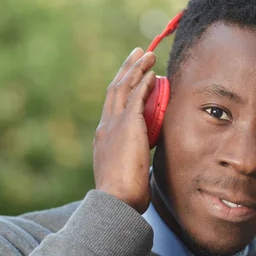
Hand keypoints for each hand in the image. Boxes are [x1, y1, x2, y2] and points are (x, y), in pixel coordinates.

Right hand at [93, 48, 155, 212]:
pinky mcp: (128, 126)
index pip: (113, 107)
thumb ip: (134, 161)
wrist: (116, 201)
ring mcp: (114, 125)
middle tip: (137, 55)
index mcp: (104, 138)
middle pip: (115, 90)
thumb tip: (144, 163)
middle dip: (126, 70)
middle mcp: (106, 127)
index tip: (131, 78)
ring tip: (147, 54)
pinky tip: (152, 73)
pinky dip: (143, 83)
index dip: (122, 89)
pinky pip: (136, 97)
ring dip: (136, 69)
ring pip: (124, 87)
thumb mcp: (126, 172)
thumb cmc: (123, 196)